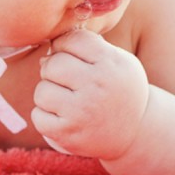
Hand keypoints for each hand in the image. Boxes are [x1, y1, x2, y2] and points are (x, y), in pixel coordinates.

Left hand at [32, 29, 148, 159]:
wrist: (136, 132)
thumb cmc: (119, 89)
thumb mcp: (118, 60)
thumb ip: (89, 45)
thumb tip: (51, 46)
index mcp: (110, 63)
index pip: (73, 40)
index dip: (64, 44)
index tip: (68, 55)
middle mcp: (96, 86)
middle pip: (52, 65)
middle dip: (52, 69)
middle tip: (63, 78)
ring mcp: (81, 112)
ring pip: (42, 91)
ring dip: (47, 94)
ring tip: (63, 98)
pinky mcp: (68, 134)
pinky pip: (38, 117)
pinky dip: (45, 116)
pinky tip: (61, 116)